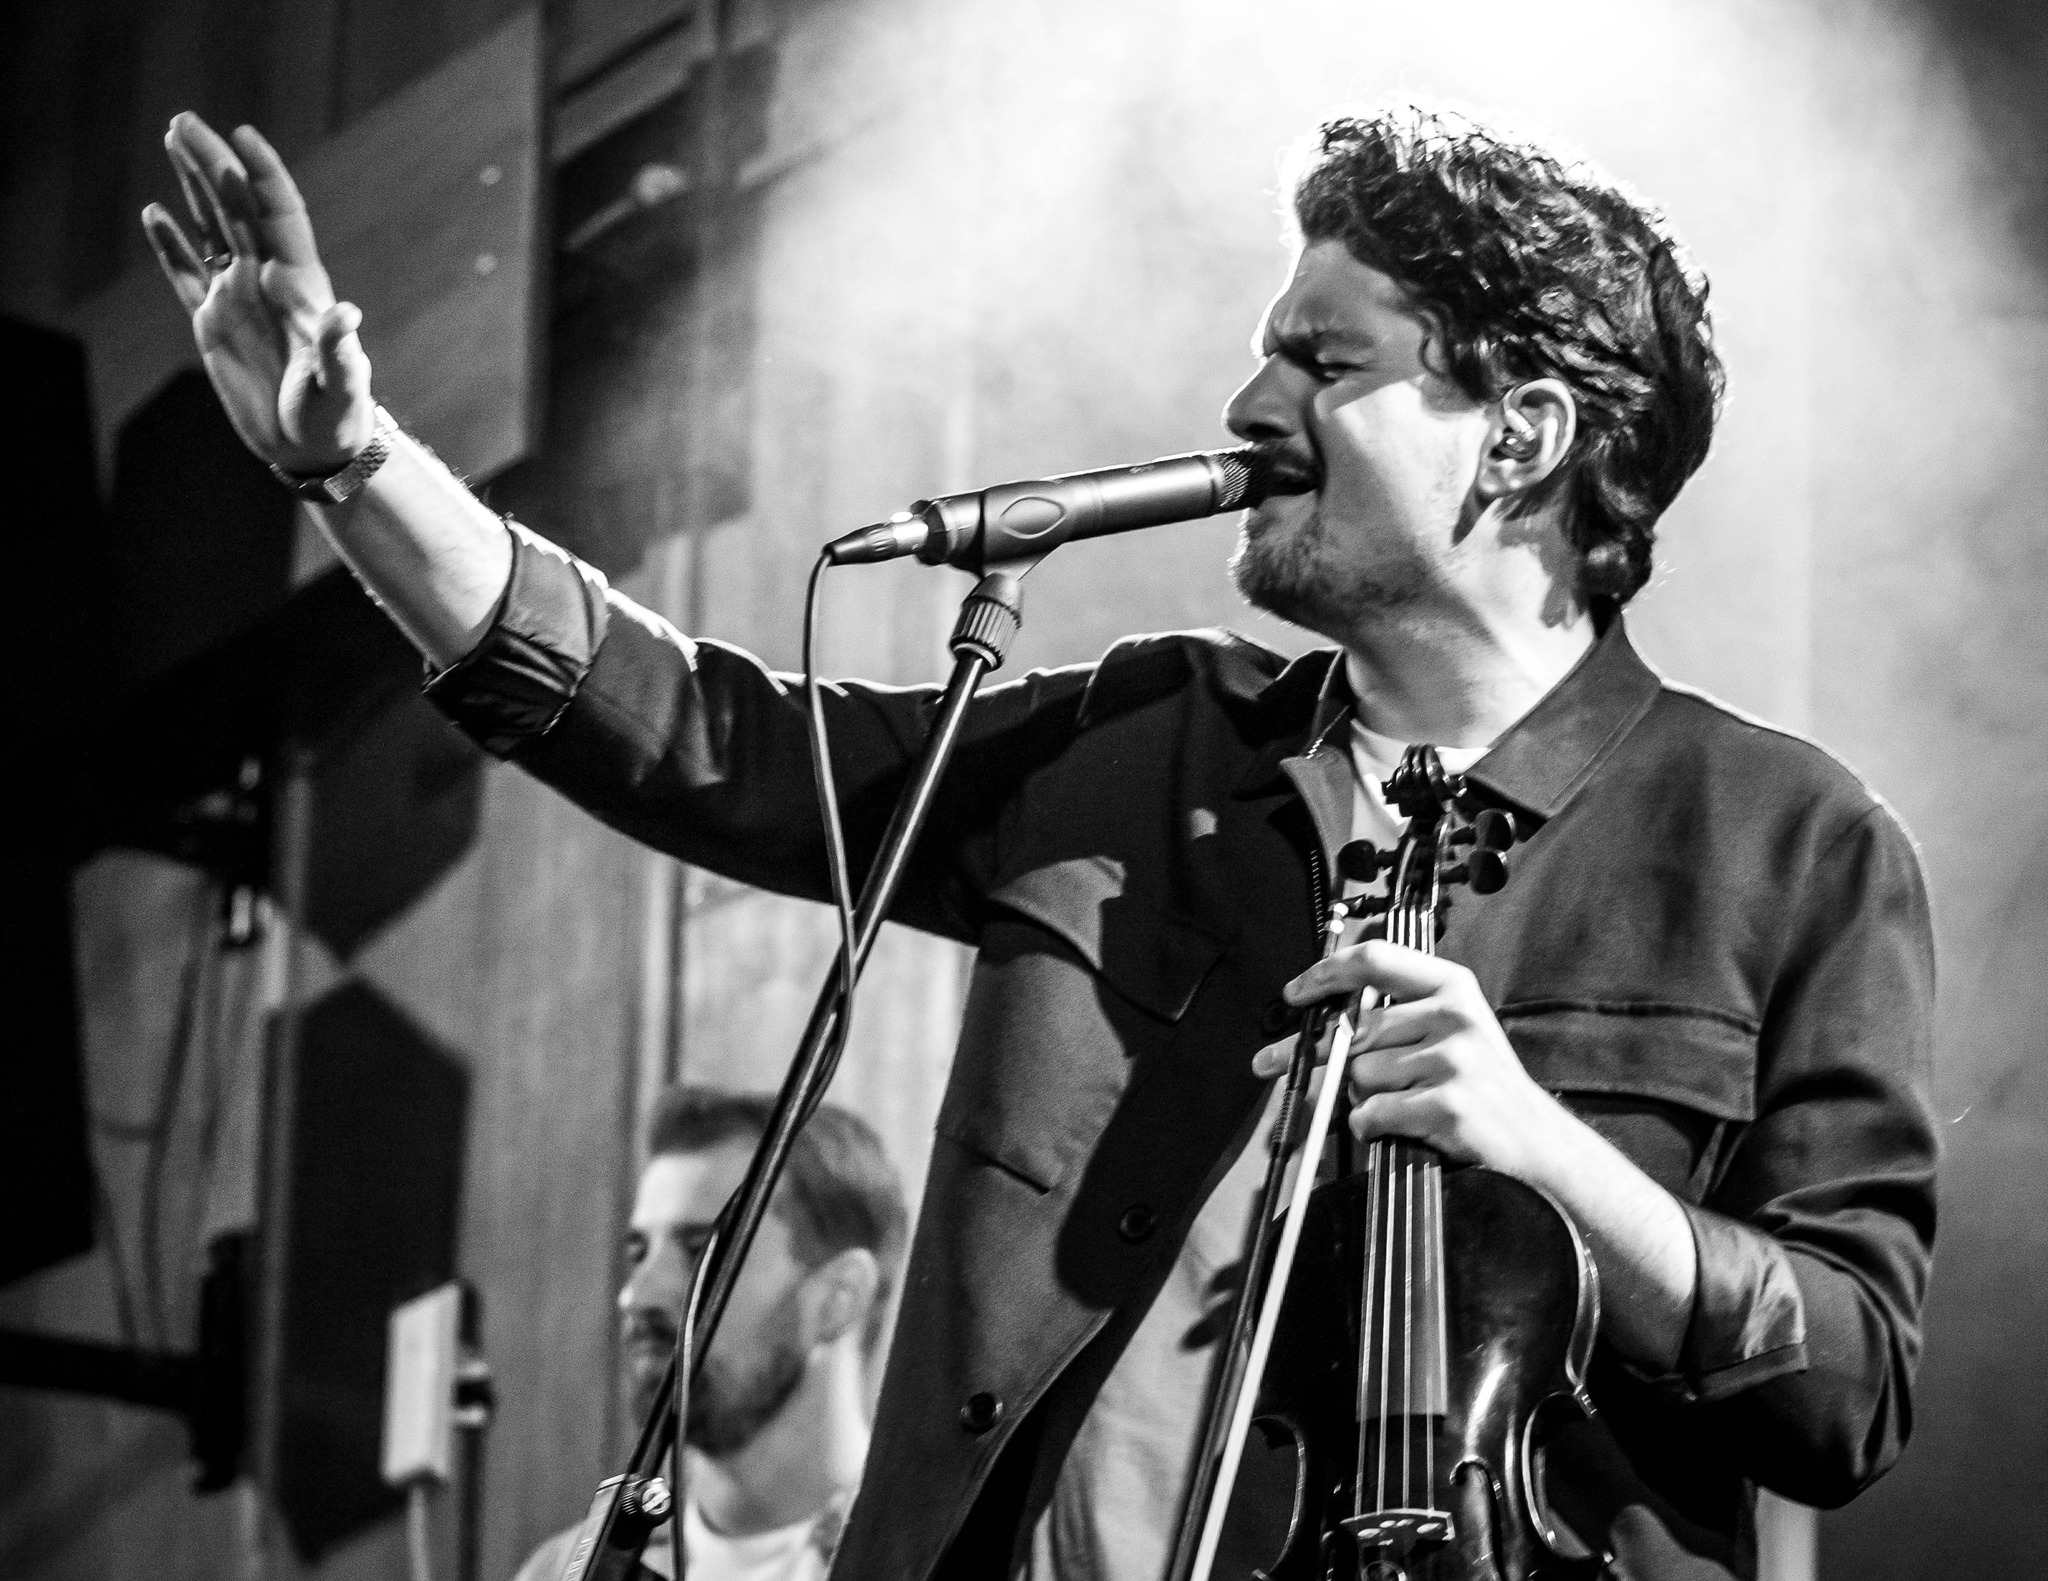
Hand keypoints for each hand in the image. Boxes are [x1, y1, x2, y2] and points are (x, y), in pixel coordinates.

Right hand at [141, 113, 373, 473]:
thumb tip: (345, 315)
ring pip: (211, 228)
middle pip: (237, 208)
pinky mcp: (212, 324)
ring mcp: (237, 298)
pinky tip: (154, 215)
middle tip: (185, 121)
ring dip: (192, 187)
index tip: (244, 135)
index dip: (265, 175)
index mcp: (301, 285)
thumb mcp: (343, 386)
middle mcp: (266, 280)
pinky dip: (171, 246)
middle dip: (214, 163)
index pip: (280, 215)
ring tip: (173, 140)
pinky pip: (186, 275)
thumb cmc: (338, 418)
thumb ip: (339, 352)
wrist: (314, 449)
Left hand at [1251, 940, 1574, 1182]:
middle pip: (1353, 1027)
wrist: (1534, 1140)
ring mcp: (1452, 1059)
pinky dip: (1370, 1125)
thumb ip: (1399, 1011)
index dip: (1326, 972)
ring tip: (1397, 1103)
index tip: (1295, 992)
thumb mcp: (1453, 1029)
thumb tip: (1323, 1014)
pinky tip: (1396, 1127)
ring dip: (1360, 1096)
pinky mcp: (1446, 1104)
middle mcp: (1453, 1015)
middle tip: (1269, 1061)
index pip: (1376, 959)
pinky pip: (1372, 1111)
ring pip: (1359, 1073)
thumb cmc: (1482, 1084)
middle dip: (1310, 1051)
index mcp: (1452, 985)